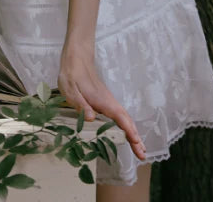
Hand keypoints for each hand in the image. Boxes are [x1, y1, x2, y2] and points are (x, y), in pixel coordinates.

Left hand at [58, 39, 145, 161]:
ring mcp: (108, 101)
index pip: (119, 118)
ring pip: (124, 118)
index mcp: (102, 101)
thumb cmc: (72, 73)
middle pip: (126, 120)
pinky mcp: (105, 101)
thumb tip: (90, 118)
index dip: (128, 131)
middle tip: (142, 155)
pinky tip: (125, 133)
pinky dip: (126, 126)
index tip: (137, 143)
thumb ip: (80, 103)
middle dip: (135, 137)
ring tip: (139, 148)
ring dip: (132, 133)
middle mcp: (109, 102)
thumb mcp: (70, 89)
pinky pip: (119, 116)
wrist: (76, 57)